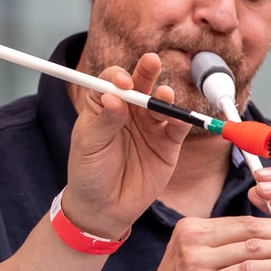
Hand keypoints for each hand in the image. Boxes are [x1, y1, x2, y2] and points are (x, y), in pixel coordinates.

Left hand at [61, 54, 190, 237]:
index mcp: (104, 105)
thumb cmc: (89, 173)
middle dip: (146, 72)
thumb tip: (114, 97)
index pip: (112, 81)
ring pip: (160, 104)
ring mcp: (150, 127)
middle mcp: (129, 111)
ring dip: (163, 96)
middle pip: (140, 84)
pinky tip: (178, 118)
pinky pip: (177, 128)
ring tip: (162, 96)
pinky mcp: (168, 145)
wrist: (104, 208)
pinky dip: (181, 120)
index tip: (122, 83)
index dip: (118, 76)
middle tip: (151, 62)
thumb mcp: (89, 145)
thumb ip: (104, 121)